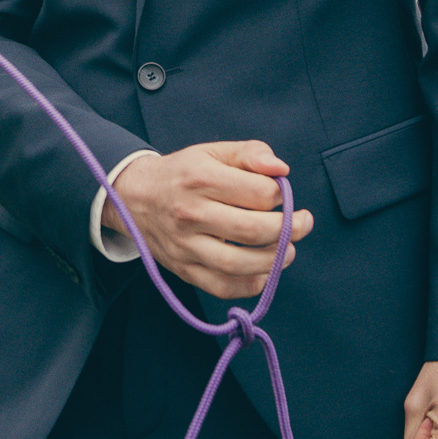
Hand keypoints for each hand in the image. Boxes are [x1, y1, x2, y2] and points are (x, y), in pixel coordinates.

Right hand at [99, 140, 314, 298]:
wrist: (134, 197)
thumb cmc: (183, 173)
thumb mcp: (212, 152)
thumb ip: (250, 153)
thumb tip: (281, 169)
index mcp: (200, 178)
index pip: (258, 193)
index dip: (281, 194)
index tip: (281, 194)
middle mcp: (190, 213)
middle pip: (253, 230)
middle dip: (290, 229)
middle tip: (303, 223)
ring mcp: (185, 246)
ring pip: (241, 264)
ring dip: (276, 260)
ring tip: (288, 250)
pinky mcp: (184, 270)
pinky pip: (223, 287)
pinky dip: (251, 284)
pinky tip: (264, 271)